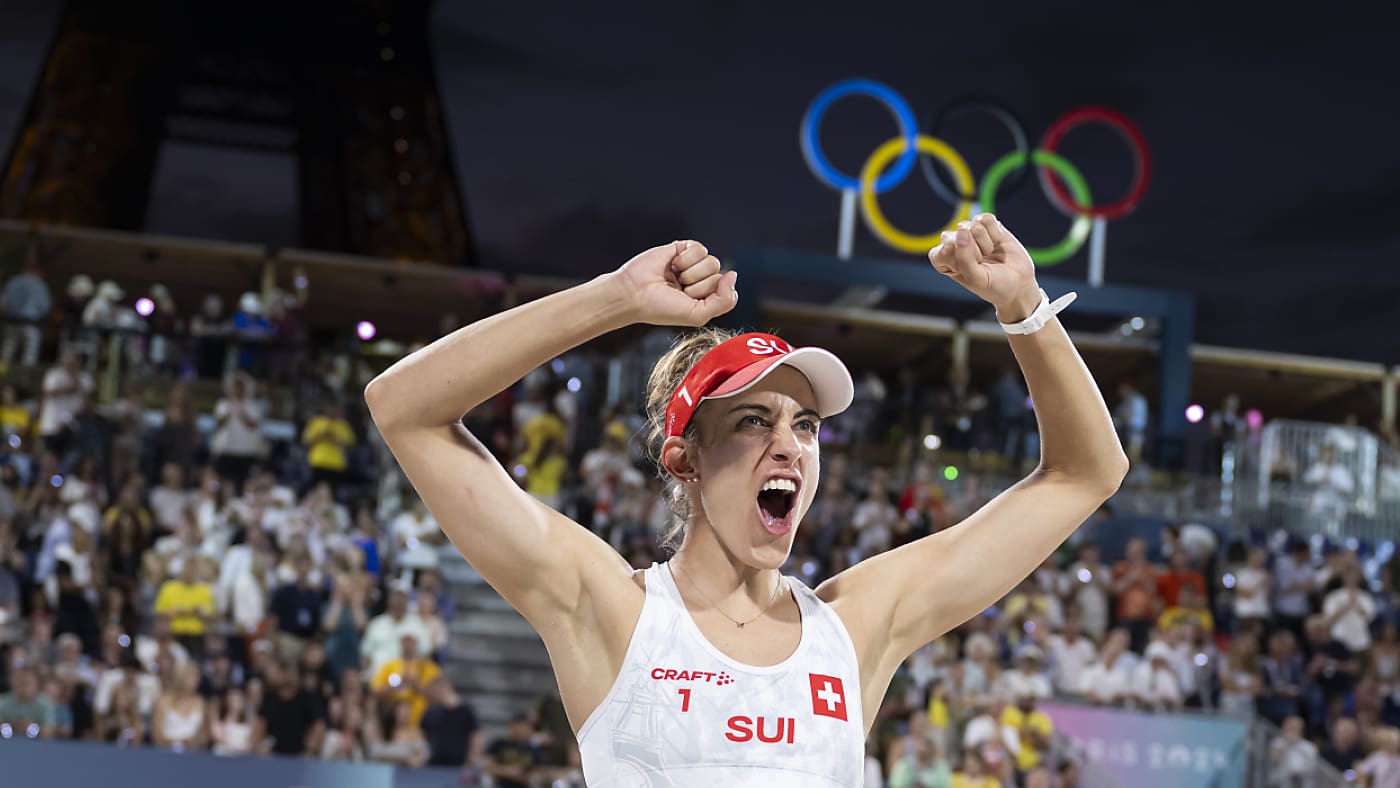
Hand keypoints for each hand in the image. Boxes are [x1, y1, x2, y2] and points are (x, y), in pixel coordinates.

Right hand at [609, 241, 737, 326]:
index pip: (728, 291)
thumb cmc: (662, 308)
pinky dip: (685, 259)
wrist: (635, 293)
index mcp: (706, 298)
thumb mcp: (698, 314)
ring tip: (675, 278)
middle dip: (698, 285)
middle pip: (719, 275)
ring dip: (692, 272)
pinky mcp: (682, 248)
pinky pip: (699, 249)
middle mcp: (701, 280)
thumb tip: (733, 274)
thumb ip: (724, 300)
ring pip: (712, 262)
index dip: (711, 296)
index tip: (691, 301)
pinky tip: (672, 265)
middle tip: (678, 290)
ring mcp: (693, 264)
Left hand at [928, 213, 1040, 321]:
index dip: (956, 261)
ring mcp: (971, 233)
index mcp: (944, 260)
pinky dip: (995, 233)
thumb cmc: (993, 285)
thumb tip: (962, 231)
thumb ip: (964, 258)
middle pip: (956, 236)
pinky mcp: (986, 225)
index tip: (967, 271)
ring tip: (989, 254)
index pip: (939, 252)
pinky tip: (996, 243)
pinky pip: (986, 219)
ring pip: (972, 226)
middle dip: (974, 251)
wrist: (1019, 283)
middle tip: (981, 263)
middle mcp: (955, 244)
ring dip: (985, 243)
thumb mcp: (975, 278)